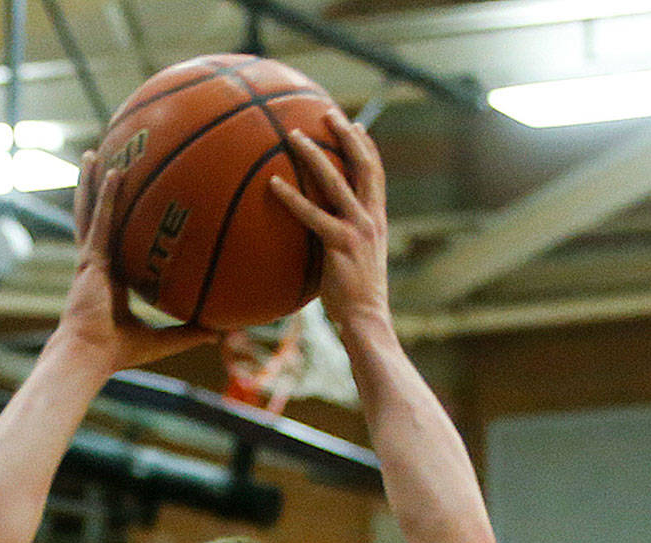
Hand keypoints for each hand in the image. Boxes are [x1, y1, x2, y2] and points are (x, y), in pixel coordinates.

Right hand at [56, 156, 212, 373]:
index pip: (116, 244)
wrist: (91, 355)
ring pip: (90, 212)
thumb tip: (220, 332)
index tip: (127, 206)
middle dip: (96, 193)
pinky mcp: (90, 259)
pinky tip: (113, 172)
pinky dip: (106, 197)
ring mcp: (91, 258)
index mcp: (112, 279)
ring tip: (93, 154)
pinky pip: (101, 220)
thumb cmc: (119, 353)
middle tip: (103, 164)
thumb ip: (188, 333)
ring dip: (92, 182)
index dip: (117, 224)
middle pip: (96, 220)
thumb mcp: (161, 341)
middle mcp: (99, 264)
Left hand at [269, 109, 389, 334]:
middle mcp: (371, 219)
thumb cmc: (357, 299)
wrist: (367, 320)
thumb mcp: (357, 262)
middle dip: (345, 135)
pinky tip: (273, 184)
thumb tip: (319, 237)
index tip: (354, 125)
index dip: (366, 146)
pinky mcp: (340, 244)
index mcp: (378, 220)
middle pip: (362, 165)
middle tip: (326, 113)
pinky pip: (312, 214)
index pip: (376, 174)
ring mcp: (358, 230)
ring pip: (336, 181)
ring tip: (292, 135)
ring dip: (314, 154)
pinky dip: (291, 197)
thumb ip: (344, 241)